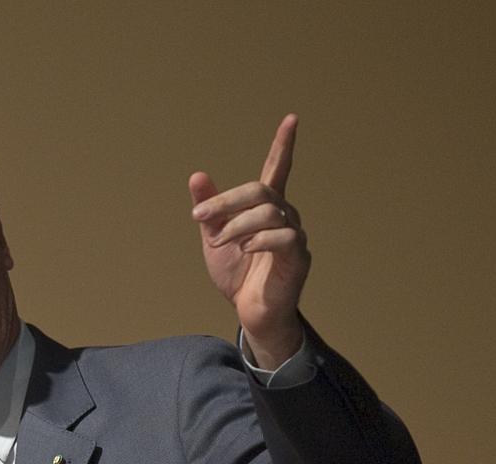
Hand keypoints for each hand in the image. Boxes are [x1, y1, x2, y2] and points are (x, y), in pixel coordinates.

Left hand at [189, 114, 309, 368]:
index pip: (278, 169)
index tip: (291, 119)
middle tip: (200, 218)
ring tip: (220, 243)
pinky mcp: (298, 258)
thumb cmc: (236, 275)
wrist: (248, 313)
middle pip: (260, 190)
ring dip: (236, 225)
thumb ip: (209, 209)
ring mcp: (294, 236)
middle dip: (226, 201)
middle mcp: (284, 216)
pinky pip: (284, 237)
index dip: (283, 145)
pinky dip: (260, 240)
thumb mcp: (213, 237)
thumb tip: (197, 175)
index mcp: (265, 209)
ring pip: (268, 212)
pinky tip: (246, 249)